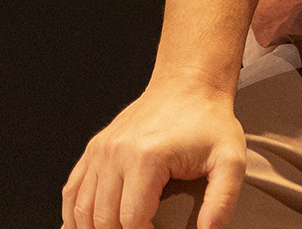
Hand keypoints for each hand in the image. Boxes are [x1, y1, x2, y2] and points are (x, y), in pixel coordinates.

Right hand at [62, 81, 245, 228]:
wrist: (189, 86)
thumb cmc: (208, 121)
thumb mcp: (230, 159)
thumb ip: (223, 199)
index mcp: (147, 158)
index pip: (131, 220)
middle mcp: (116, 154)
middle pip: (103, 219)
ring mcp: (101, 151)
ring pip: (81, 210)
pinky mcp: (94, 149)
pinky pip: (72, 191)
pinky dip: (75, 215)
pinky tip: (90, 225)